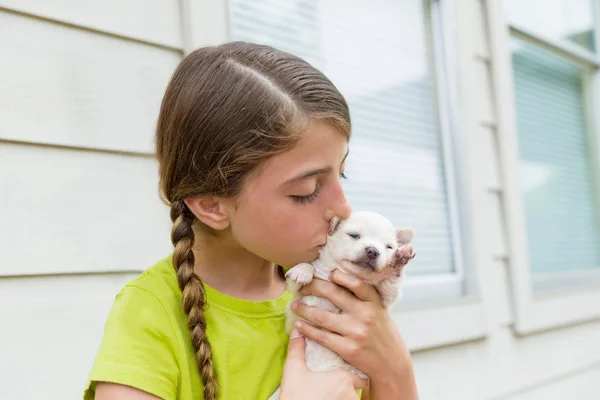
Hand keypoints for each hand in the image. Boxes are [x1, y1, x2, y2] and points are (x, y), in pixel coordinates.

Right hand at [279, 329, 365, 399]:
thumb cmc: (295, 398)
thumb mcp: (293, 371)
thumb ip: (297, 349)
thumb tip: (297, 332)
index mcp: (342, 379)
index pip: (359, 376)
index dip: (350, 376)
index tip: (339, 377)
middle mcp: (351, 395)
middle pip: (356, 390)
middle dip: (346, 390)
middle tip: (331, 388)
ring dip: (344, 399)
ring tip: (327, 397)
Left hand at [291, 270, 417, 398]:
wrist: (392, 366)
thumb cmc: (383, 335)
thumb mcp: (380, 313)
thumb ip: (364, 300)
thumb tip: (338, 283)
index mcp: (374, 303)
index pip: (356, 283)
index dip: (339, 276)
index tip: (327, 274)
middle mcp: (365, 315)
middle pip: (334, 293)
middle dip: (313, 287)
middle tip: (302, 287)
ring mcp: (356, 332)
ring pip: (322, 316)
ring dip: (304, 309)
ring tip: (294, 305)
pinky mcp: (348, 349)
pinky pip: (322, 337)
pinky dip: (308, 330)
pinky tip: (299, 325)